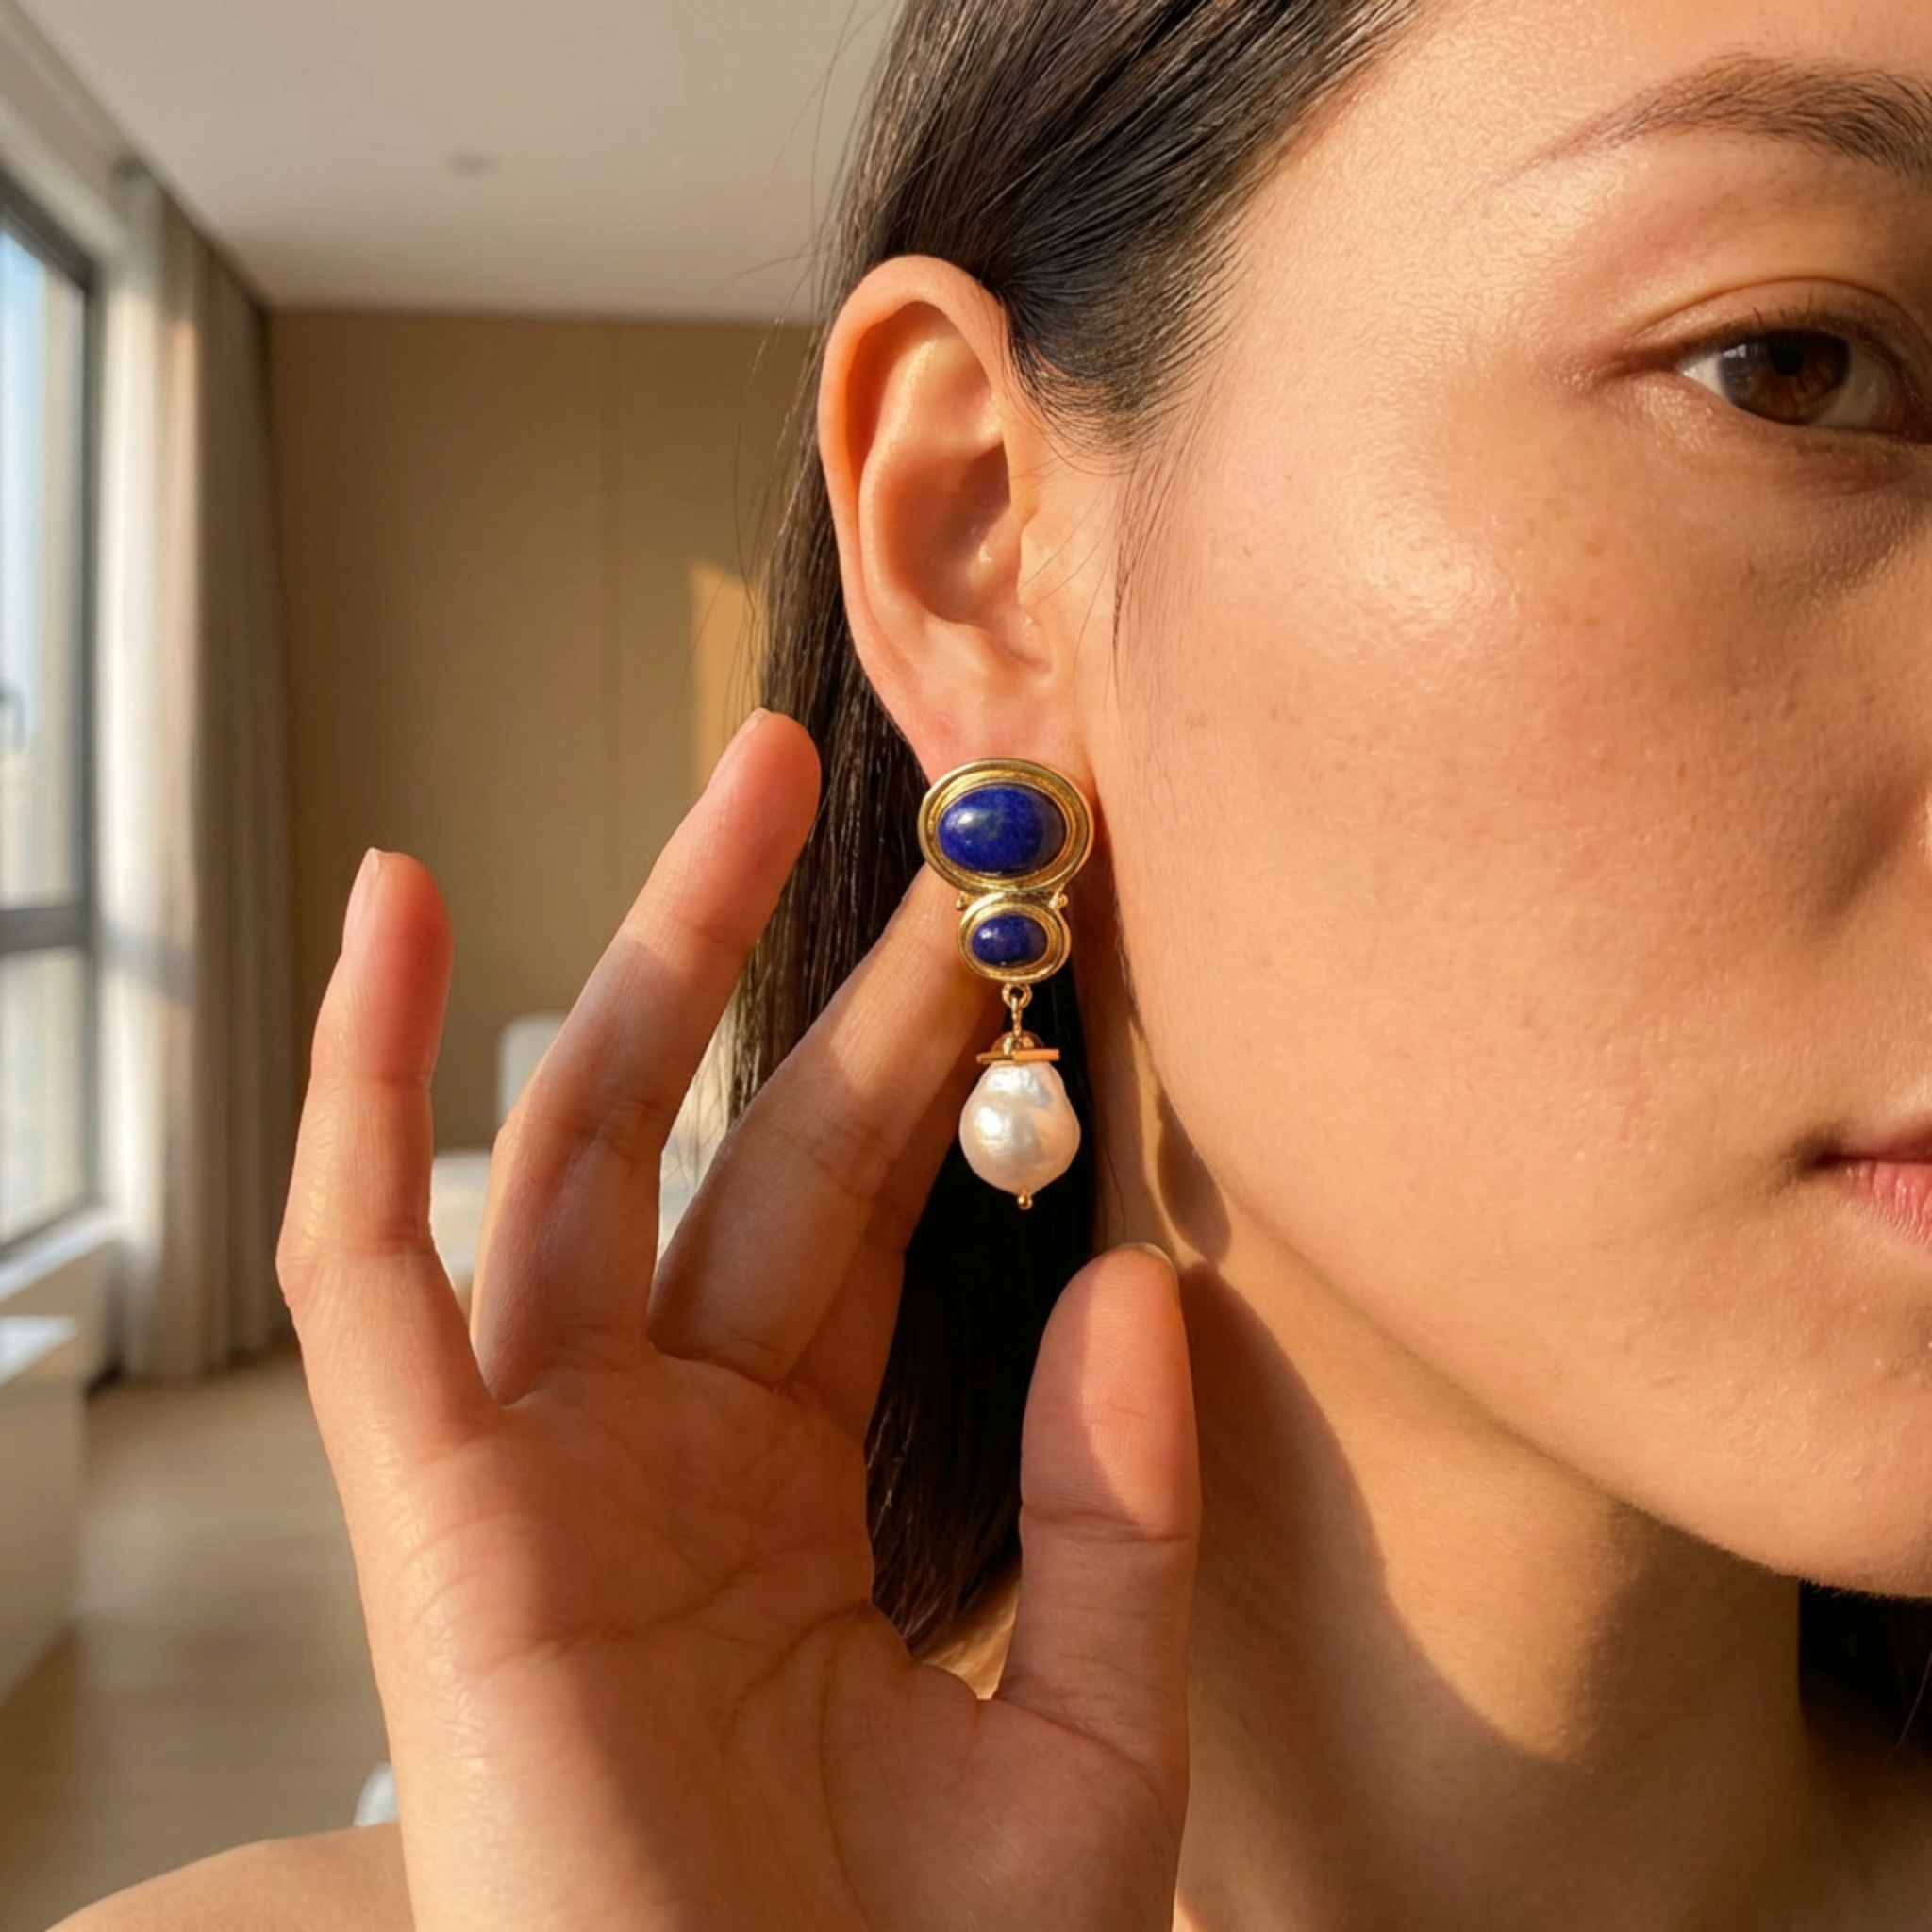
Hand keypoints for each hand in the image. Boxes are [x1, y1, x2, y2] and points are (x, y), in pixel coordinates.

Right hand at [278, 709, 1200, 1931]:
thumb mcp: (1082, 1751)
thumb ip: (1111, 1523)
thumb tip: (1137, 1287)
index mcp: (786, 1482)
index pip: (860, 1210)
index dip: (941, 1062)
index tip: (1031, 928)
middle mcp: (652, 1443)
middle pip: (734, 1135)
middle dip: (827, 964)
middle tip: (929, 803)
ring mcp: (536, 1466)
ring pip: (574, 1144)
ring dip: (650, 950)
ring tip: (757, 775)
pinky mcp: (429, 1521)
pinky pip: (366, 1271)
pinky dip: (360, 1088)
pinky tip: (398, 908)